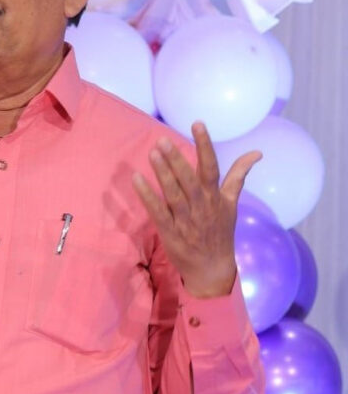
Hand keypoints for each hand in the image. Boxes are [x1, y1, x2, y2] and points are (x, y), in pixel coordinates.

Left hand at [132, 122, 261, 297]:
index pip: (211, 166)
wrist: (213, 270)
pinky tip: (137, 180)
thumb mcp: (231, 204)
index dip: (204, 145)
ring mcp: (186, 220)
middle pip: (190, 180)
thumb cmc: (220, 233)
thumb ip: (238, 176)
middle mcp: (202, 206)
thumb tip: (257, 153)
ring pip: (174, 194)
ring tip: (152, 154)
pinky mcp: (171, 233)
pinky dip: (148, 197)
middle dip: (177, 160)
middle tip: (162, 141)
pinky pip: (158, 212)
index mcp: (216, 197)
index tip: (197, 123)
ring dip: (163, 174)